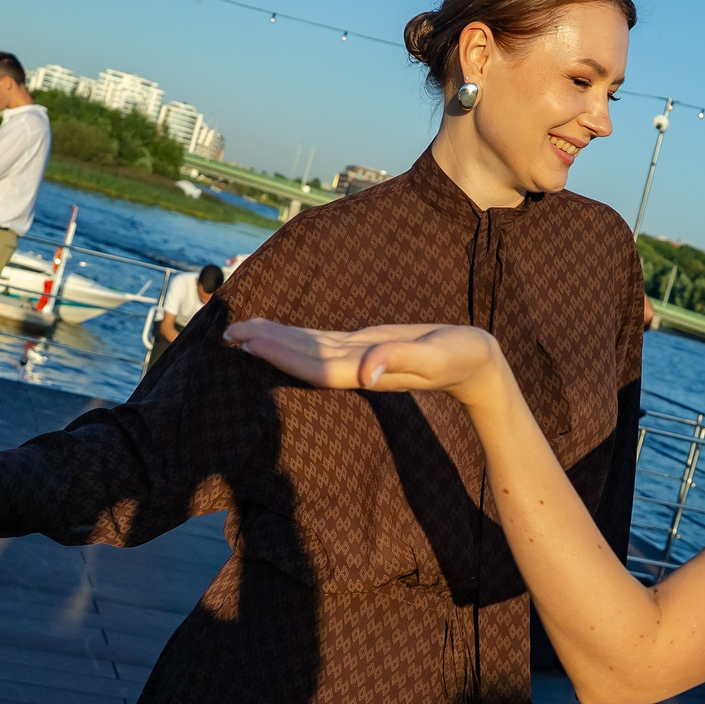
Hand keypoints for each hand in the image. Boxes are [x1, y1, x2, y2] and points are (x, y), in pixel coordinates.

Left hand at [224, 319, 505, 404]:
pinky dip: (297, 336)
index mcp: (368, 371)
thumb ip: (401, 361)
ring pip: (309, 349)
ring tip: (241, 330)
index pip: (314, 364)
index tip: (248, 341)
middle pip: (303, 358)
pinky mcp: (365, 347)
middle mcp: (356, 367)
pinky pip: (323, 342)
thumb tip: (366, 373)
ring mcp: (359, 358)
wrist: (477, 365)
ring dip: (275, 340)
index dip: (280, 354)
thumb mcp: (435, 357)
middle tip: (228, 332)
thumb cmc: (462, 358)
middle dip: (266, 346)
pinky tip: (278, 330)